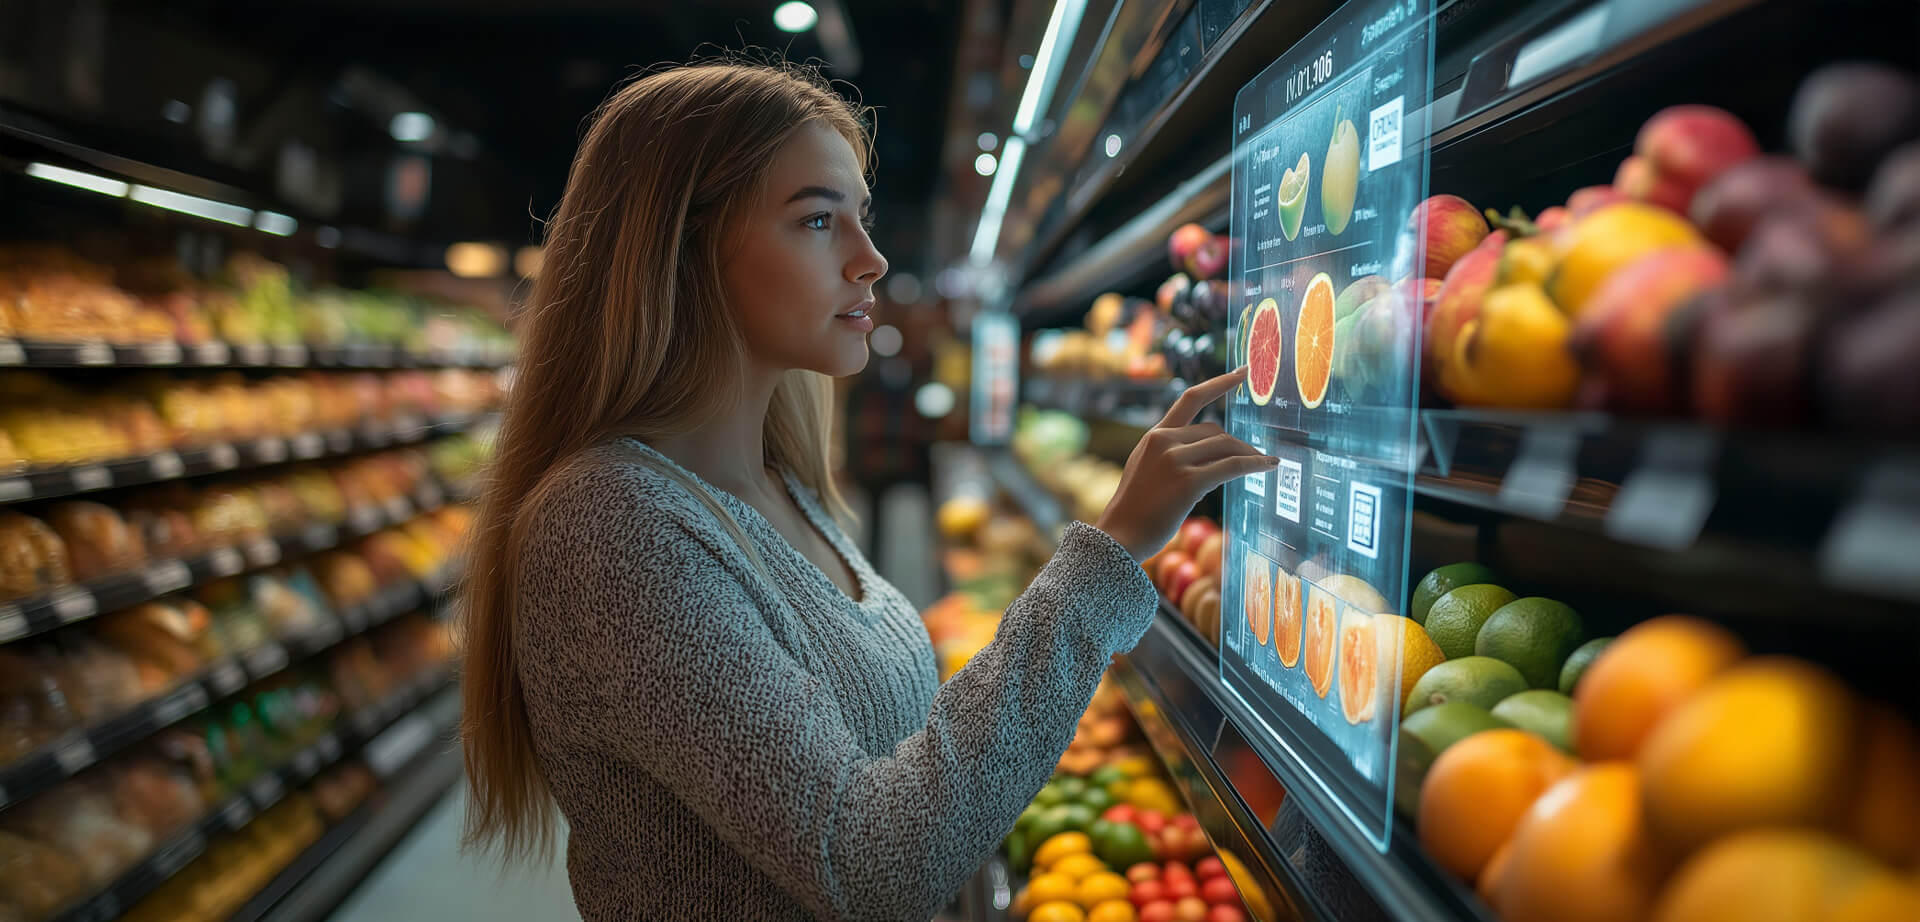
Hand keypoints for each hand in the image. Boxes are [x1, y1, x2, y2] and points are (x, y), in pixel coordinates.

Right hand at [1095, 367, 1276, 560]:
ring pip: (1226, 447)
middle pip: (1216, 431)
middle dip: (1238, 444)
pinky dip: (1255, 464)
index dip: (1219, 384)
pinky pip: (1232, 466)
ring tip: (1265, 463)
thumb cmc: (1135, 512)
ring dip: (1250, 455)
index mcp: (1154, 436)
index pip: (1190, 399)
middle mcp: (1164, 442)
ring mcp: (1175, 461)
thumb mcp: (1147, 471)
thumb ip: (1171, 456)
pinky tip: (1270, 466)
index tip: (1242, 372)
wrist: (1119, 536)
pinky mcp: (1188, 482)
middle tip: (1256, 457)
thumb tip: (1210, 459)